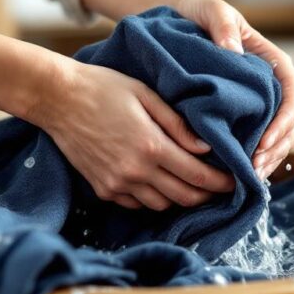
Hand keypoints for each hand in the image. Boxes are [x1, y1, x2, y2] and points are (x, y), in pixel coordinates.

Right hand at [33, 59, 234, 209]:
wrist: (57, 98)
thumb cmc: (104, 88)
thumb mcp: (147, 95)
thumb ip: (178, 124)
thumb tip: (207, 148)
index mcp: (151, 146)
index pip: (198, 176)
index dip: (221, 183)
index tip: (236, 181)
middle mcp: (136, 172)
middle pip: (184, 197)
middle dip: (207, 195)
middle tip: (220, 187)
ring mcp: (117, 184)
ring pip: (162, 205)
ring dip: (181, 198)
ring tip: (192, 184)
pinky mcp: (102, 189)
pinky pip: (137, 204)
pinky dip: (153, 198)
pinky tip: (160, 183)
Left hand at [176, 0, 293, 178]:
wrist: (180, 17)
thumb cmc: (200, 12)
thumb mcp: (212, 10)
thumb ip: (224, 26)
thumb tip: (234, 52)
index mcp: (272, 62)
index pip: (292, 95)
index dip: (284, 121)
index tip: (264, 141)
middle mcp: (271, 86)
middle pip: (289, 123)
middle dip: (276, 149)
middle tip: (254, 170)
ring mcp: (258, 103)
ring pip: (276, 137)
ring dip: (267, 159)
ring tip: (248, 178)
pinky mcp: (241, 115)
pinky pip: (255, 140)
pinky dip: (252, 158)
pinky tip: (238, 174)